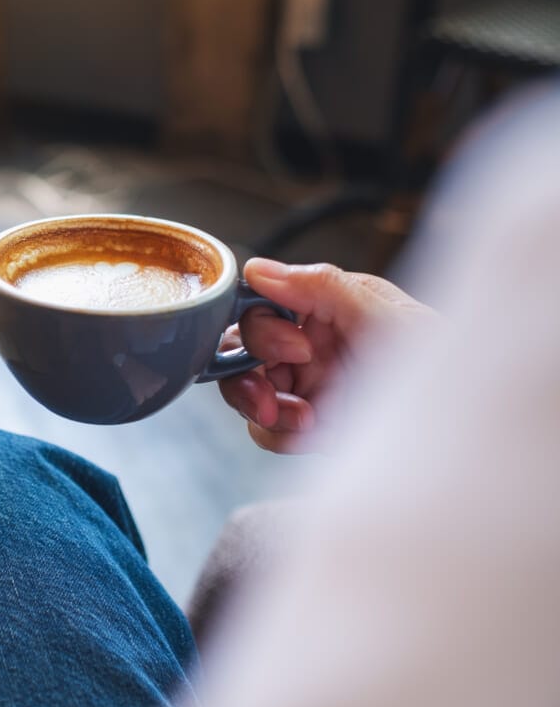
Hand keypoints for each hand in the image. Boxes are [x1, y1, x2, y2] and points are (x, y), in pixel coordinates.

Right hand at [219, 258, 432, 452]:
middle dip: (248, 371)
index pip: (264, 302)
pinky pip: (265, 429)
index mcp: (331, 306)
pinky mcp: (309, 428)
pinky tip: (312, 433)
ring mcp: (309, 387)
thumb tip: (260, 269)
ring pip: (245, 388)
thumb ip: (323, 287)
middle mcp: (313, 344)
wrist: (464, 437)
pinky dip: (278, 433)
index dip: (261, 325)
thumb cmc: (447, 370)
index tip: (293, 347)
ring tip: (300, 418)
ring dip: (260, 405)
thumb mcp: (388, 320)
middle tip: (275, 392)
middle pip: (242, 347)